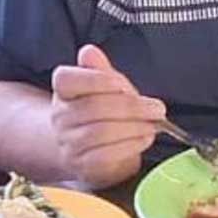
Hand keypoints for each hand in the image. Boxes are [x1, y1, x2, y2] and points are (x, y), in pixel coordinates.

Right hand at [50, 45, 165, 186]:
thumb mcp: (106, 86)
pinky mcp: (82, 165)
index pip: (68, 80)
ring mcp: (68, 142)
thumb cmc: (103, 111)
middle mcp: (60, 116)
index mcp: (63, 90)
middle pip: (94, 107)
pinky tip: (144, 139)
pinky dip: (130, 146)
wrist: (91, 147)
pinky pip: (106, 155)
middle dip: (131, 107)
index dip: (96, 79)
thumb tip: (89, 52)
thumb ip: (101, 70)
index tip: (122, 84)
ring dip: (134, 128)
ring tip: (152, 125)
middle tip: (156, 108)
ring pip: (101, 132)